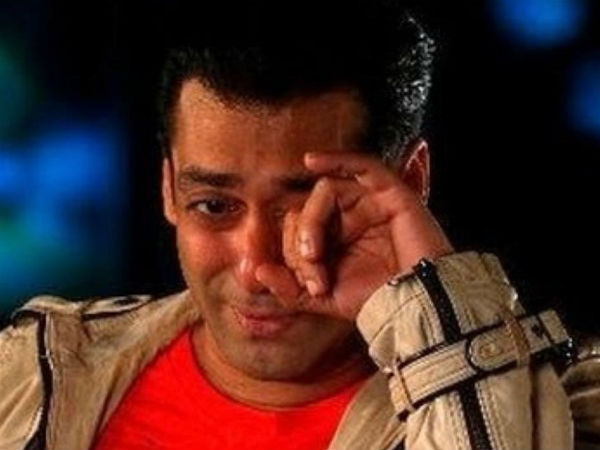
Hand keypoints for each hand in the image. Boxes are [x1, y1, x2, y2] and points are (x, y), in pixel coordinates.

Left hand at [256, 150, 453, 319]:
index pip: (298, 227)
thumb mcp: (323, 298)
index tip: (308, 285)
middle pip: (307, 209)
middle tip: (312, 272)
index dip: (292, 253)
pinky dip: (336, 159)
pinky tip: (310, 161)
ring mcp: (370, 204)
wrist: (416, 306)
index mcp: (335, 238)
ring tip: (314, 253)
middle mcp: (350, 218)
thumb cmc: (375, 301)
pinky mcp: (391, 194)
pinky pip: (361, 165)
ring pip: (325, 192)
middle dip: (300, 242)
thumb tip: (256, 272)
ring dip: (311, 223)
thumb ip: (290, 287)